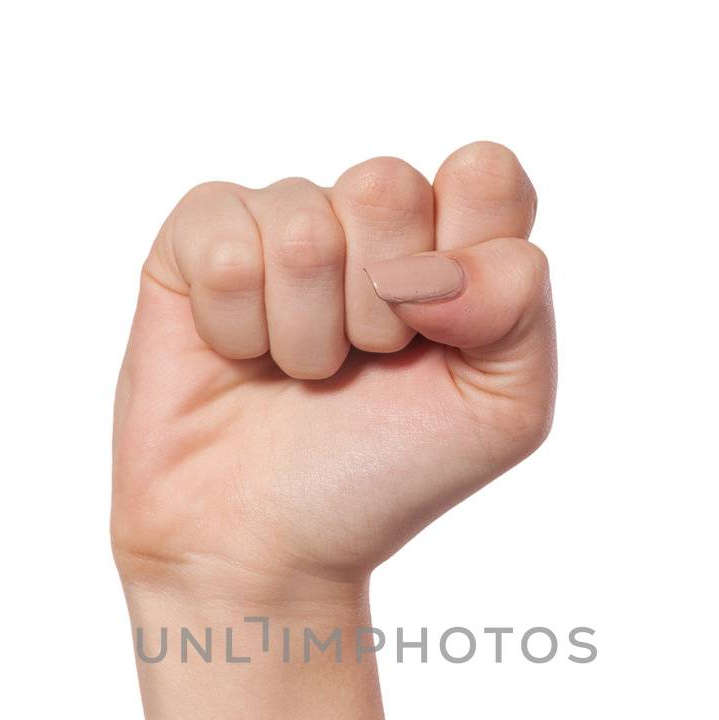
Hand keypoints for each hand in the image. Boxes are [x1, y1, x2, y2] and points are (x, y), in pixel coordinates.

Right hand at [111, 142, 555, 598]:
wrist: (269, 543)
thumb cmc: (382, 474)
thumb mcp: (503, 411)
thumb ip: (521, 305)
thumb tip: (443, 259)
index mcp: (455, 244)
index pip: (486, 175)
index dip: (465, 261)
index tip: (442, 338)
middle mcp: (370, 221)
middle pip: (387, 186)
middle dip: (379, 306)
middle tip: (362, 365)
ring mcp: (282, 222)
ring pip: (305, 226)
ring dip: (307, 334)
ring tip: (300, 375)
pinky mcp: (197, 240)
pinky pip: (224, 243)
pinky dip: (237, 325)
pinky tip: (239, 357)